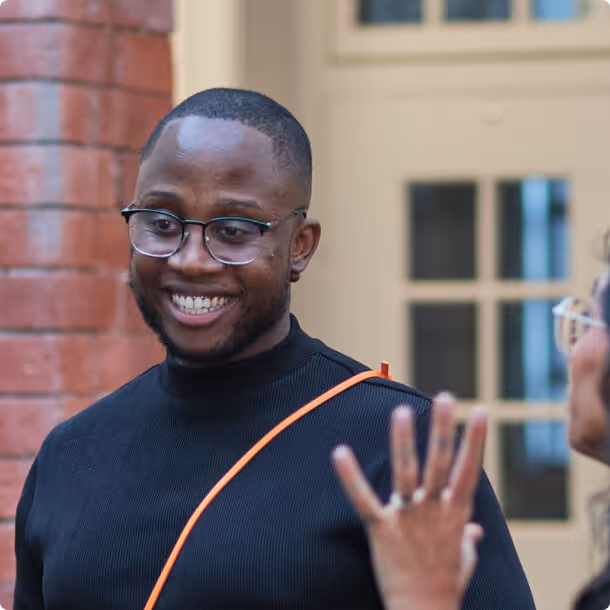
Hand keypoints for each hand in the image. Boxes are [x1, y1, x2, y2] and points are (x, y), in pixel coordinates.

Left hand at [331, 394, 486, 609]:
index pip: (469, 468)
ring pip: (406, 471)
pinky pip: (363, 498)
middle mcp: (434, 510)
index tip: (479, 411)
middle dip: (443, 427)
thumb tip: (476, 530)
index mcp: (455, 514)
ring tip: (401, 410)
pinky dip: (350, 475)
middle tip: (444, 397)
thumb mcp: (464, 562)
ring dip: (404, 440)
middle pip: (440, 461)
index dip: (474, 439)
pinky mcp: (382, 528)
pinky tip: (339, 452)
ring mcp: (408, 517)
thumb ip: (469, 542)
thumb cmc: (444, 590)